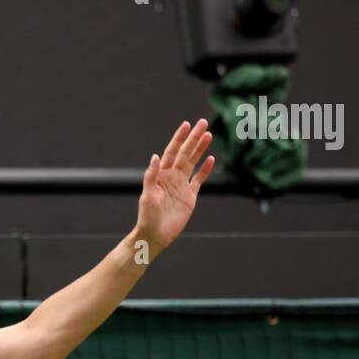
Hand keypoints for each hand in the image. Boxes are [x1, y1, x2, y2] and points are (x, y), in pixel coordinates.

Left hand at [135, 119, 214, 253]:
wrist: (155, 235)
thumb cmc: (147, 217)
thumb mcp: (147, 196)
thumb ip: (151, 176)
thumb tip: (155, 157)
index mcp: (161, 175)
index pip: (172, 152)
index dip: (179, 138)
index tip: (186, 125)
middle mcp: (172, 177)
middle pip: (185, 153)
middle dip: (194, 138)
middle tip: (203, 123)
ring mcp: (181, 186)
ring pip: (193, 163)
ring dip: (200, 149)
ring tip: (208, 135)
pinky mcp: (189, 197)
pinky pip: (199, 180)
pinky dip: (205, 170)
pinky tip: (211, 158)